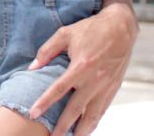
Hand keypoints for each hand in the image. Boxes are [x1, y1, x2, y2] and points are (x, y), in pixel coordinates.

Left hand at [27, 3, 137, 135]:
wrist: (121, 28)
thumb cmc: (90, 29)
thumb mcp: (65, 34)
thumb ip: (46, 51)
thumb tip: (32, 67)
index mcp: (80, 66)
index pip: (58, 90)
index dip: (45, 103)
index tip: (33, 114)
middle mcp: (94, 80)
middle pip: (76, 109)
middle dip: (63, 126)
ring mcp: (105, 86)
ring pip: (92, 114)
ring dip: (82, 129)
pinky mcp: (114, 88)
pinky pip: (103, 109)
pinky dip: (95, 120)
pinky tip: (87, 128)